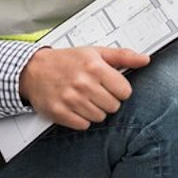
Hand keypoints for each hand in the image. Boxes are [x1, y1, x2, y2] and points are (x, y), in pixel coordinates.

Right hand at [18, 46, 149, 129]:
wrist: (33, 70)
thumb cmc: (66, 61)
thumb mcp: (96, 53)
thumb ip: (123, 56)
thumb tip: (145, 59)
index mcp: (94, 67)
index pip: (125, 91)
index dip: (119, 89)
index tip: (110, 85)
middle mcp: (83, 83)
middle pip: (114, 106)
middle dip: (107, 100)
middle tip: (95, 91)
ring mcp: (70, 99)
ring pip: (100, 117)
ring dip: (94, 110)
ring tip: (84, 98)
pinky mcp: (59, 113)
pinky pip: (83, 125)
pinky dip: (81, 119)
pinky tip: (75, 107)